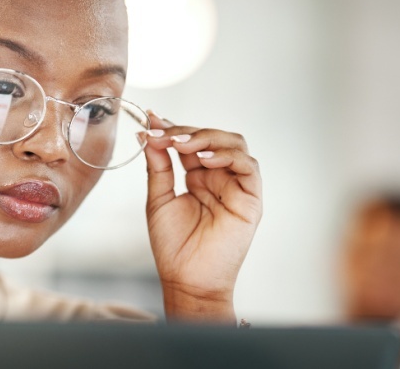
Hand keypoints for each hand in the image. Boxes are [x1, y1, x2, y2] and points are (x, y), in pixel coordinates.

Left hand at [142, 111, 261, 323]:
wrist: (187, 279)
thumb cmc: (174, 245)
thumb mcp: (159, 199)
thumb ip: (158, 167)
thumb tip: (148, 134)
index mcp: (199, 176)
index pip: (191, 142)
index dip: (173, 128)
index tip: (151, 120)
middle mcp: (220, 177)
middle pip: (213, 137)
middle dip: (187, 131)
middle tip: (163, 133)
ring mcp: (237, 186)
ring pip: (234, 144)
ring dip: (207, 138)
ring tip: (182, 144)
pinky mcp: (251, 198)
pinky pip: (248, 166)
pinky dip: (227, 156)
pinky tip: (204, 159)